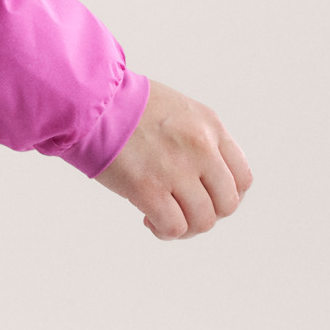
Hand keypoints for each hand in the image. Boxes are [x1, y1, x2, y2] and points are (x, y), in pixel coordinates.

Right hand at [95, 78, 252, 237]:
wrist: (87, 98)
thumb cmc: (122, 102)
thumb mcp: (176, 108)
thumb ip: (197, 138)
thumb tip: (203, 177)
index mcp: (209, 125)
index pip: (242, 178)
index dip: (225, 196)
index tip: (204, 198)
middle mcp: (200, 147)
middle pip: (227, 204)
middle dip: (206, 213)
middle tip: (182, 209)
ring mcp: (176, 168)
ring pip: (203, 221)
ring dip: (185, 227)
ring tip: (162, 218)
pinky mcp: (148, 188)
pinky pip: (174, 227)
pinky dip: (164, 231)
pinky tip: (148, 220)